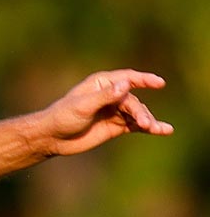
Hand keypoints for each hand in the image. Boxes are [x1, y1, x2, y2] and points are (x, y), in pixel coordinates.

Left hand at [39, 71, 171, 156]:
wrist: (52, 138)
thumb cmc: (63, 117)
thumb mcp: (82, 106)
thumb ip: (104, 96)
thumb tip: (126, 85)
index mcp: (102, 83)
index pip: (128, 78)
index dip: (144, 80)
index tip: (159, 83)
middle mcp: (112, 94)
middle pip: (133, 101)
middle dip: (140, 112)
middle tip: (144, 124)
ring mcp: (115, 110)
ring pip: (137, 113)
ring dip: (148, 121)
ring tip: (155, 129)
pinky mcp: (117, 126)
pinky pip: (136, 125)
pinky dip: (149, 128)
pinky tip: (164, 131)